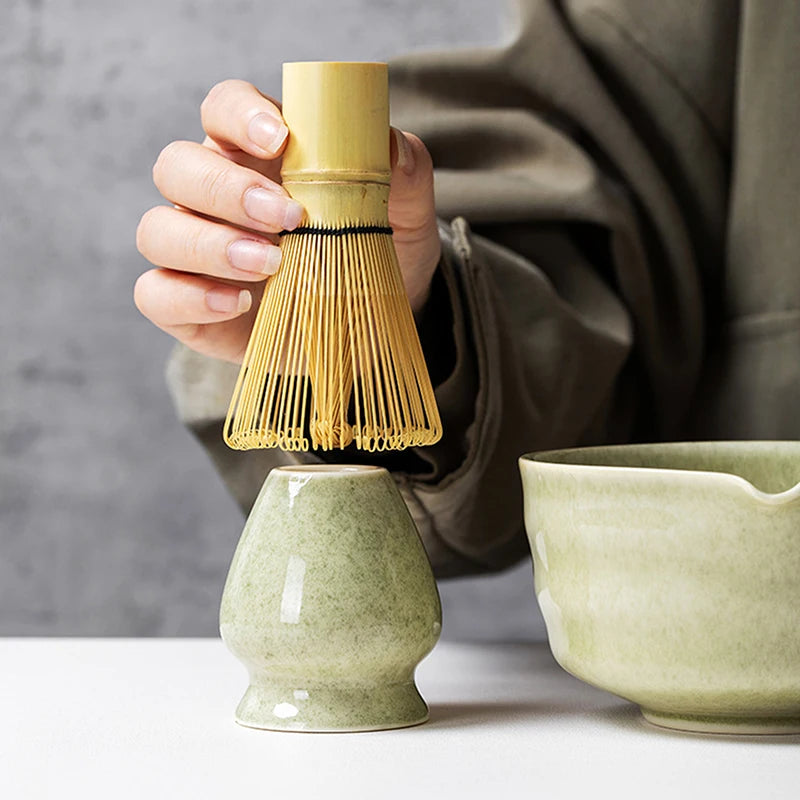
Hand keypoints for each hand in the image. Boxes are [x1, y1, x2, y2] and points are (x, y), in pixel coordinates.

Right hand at [135, 79, 440, 362]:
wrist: (370, 325)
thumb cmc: (377, 255)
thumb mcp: (403, 216)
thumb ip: (403, 175)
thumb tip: (389, 146)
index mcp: (257, 155)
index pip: (223, 109)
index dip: (239, 114)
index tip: (279, 138)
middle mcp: (214, 198)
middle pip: (177, 166)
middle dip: (226, 188)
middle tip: (286, 218)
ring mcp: (195, 253)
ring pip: (157, 229)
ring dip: (208, 244)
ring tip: (270, 265)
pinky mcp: (188, 305)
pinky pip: (155, 293)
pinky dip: (189, 297)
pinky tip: (239, 304)